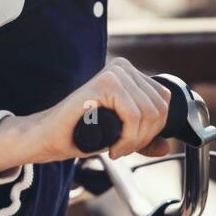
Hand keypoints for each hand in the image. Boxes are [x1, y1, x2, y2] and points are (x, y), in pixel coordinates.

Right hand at [10, 57, 172, 165]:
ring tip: (116, 148)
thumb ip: (143, 139)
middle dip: (144, 137)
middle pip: (159, 109)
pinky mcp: (104, 83)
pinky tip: (112, 146)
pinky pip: (133, 116)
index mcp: (129, 73)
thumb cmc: (80, 132)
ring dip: (135, 141)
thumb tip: (166, 147)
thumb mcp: (120, 135)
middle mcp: (123, 67)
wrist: (49, 136)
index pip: (164, 101)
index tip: (132, 143)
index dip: (153, 130)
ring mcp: (113, 72)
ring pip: (148, 114)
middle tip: (122, 148)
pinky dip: (128, 138)